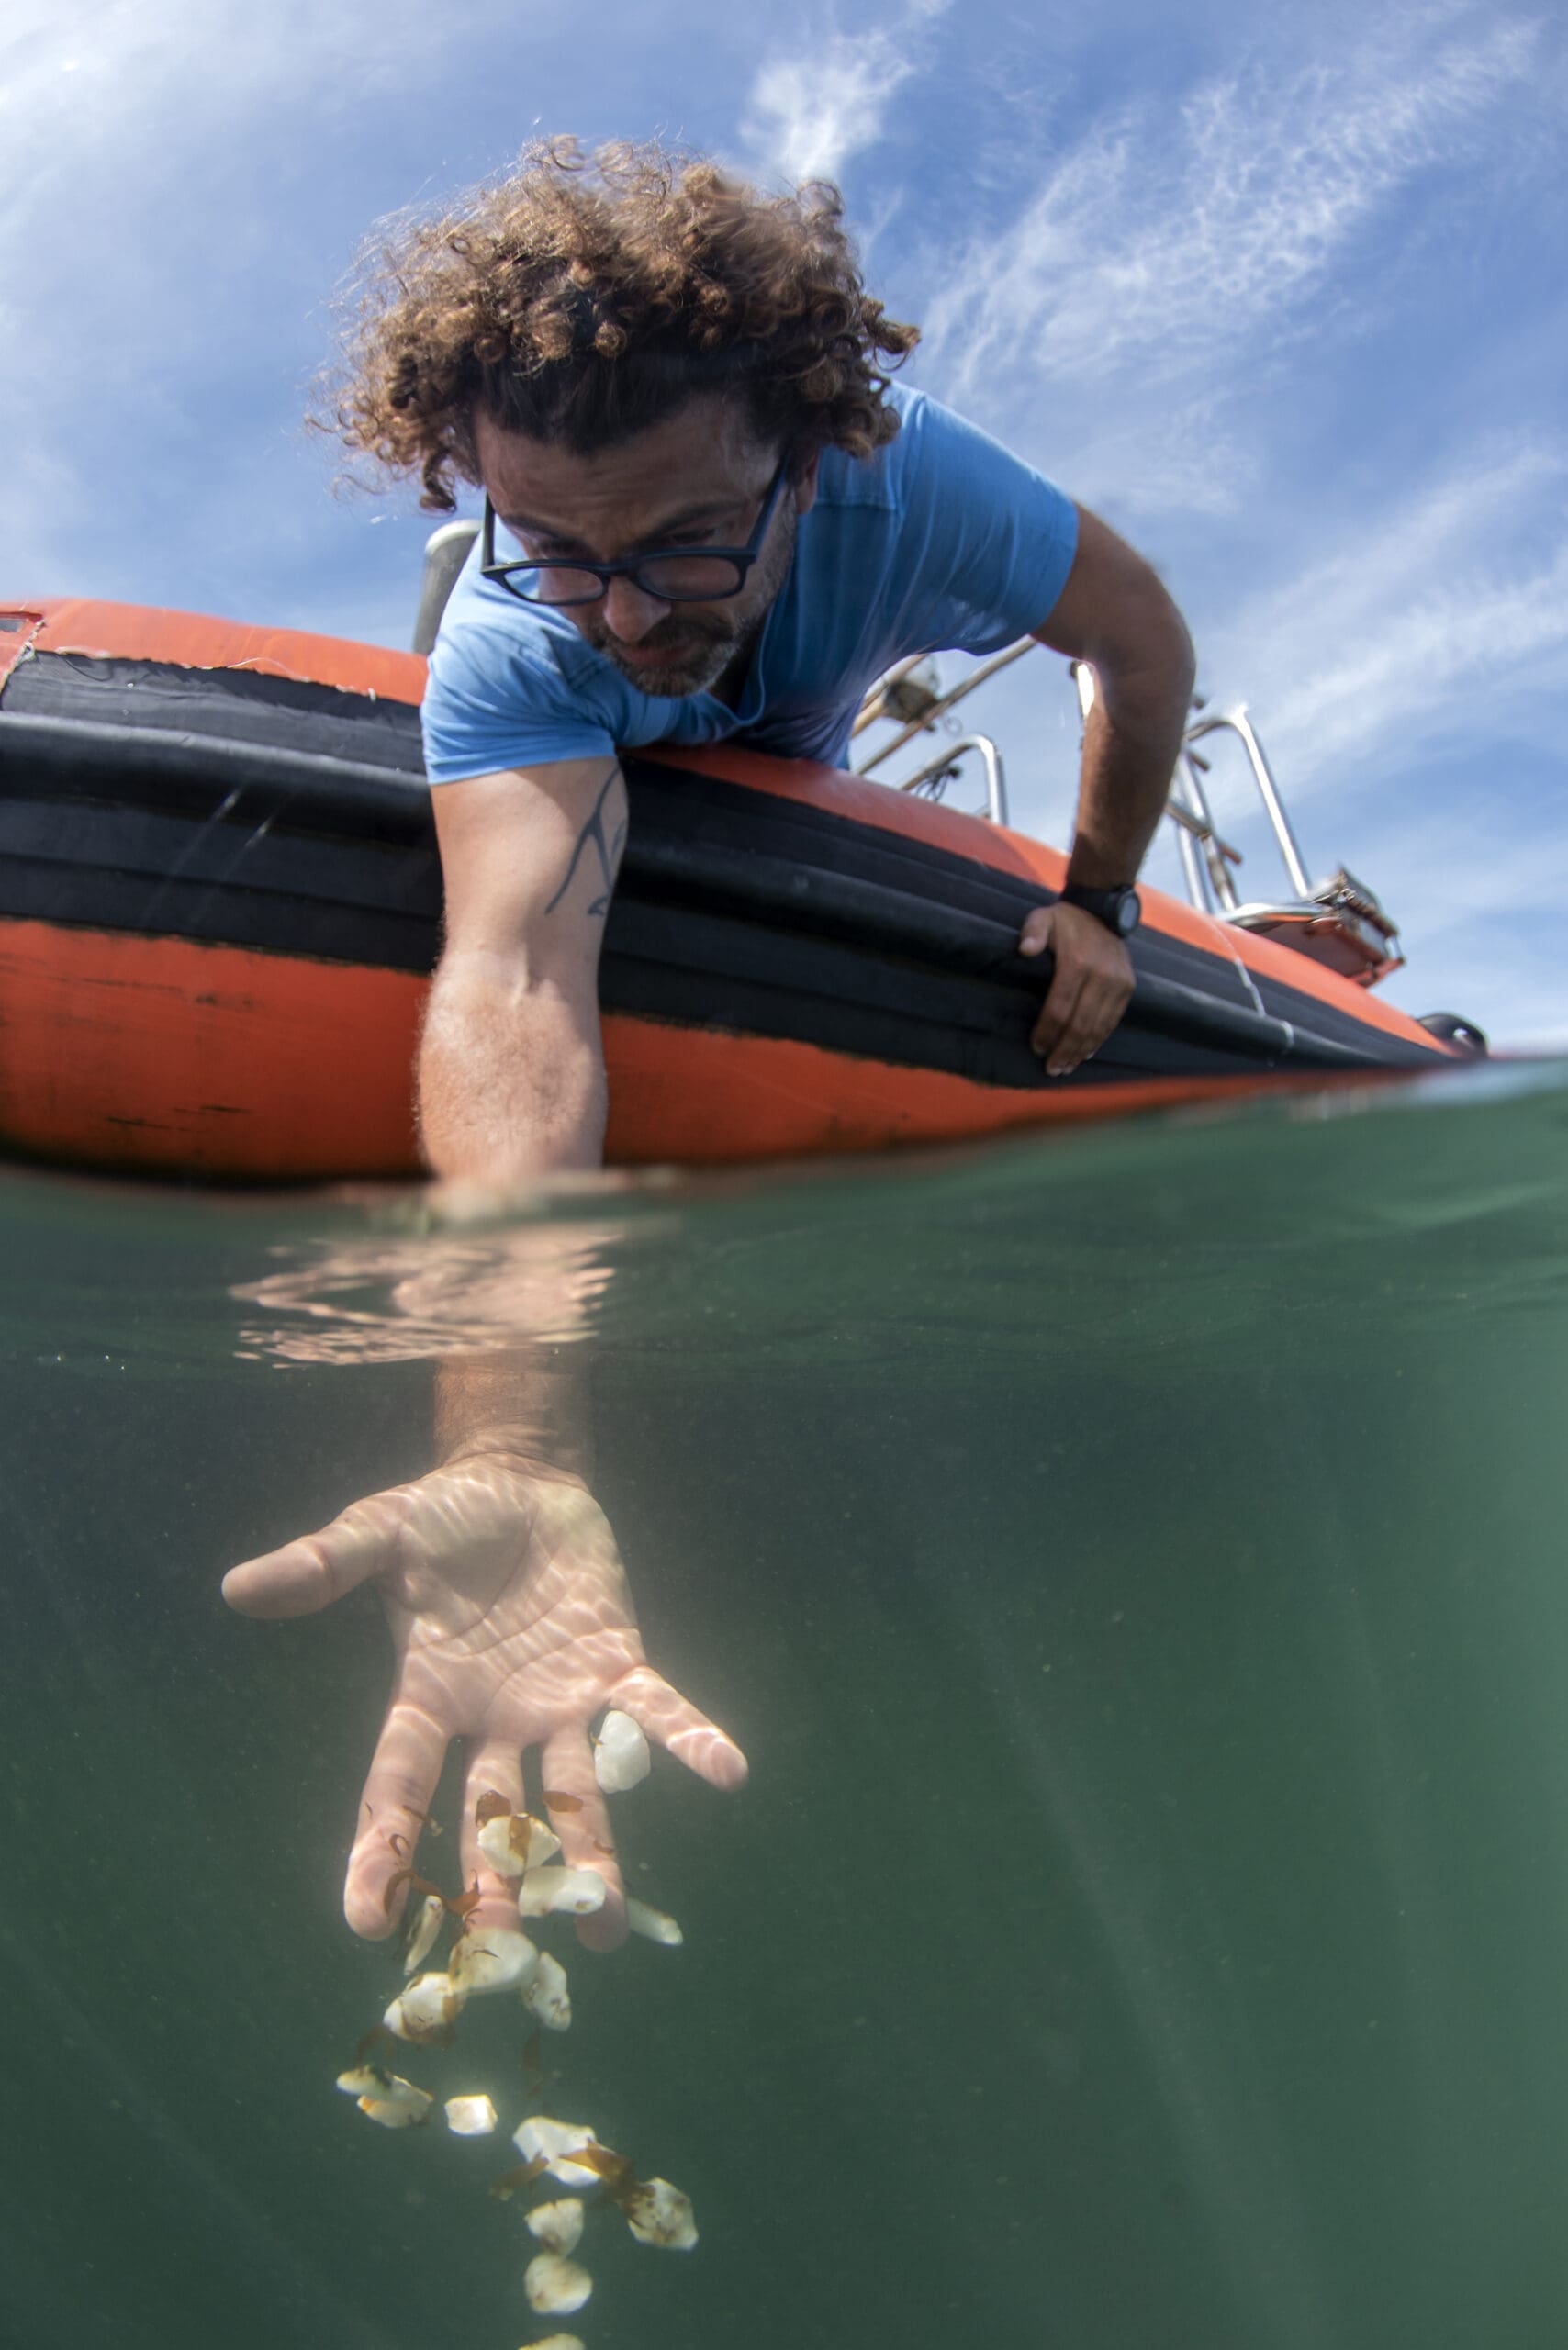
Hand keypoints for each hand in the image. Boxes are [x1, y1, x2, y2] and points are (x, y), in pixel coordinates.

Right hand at [222, 1455, 746, 1950]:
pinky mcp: (614, 1663)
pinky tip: (726, 1770)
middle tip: (508, 1952)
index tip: (365, 1925)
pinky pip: (654, 1709)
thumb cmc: (438, 1518)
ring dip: (594, 1852)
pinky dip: (689, 1739)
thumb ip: (319, 1566)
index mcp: (426, 1699)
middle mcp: (494, 1720)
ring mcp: (558, 1701)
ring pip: (576, 1790)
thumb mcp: (375, 1535)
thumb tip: (237, 1589)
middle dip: (499, 1880)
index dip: (379, 1854)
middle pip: (492, 1815)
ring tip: (607, 1923)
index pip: (395, 1790)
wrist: (515, 1477)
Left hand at [1018, 900, 1134, 1076]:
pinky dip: (1099, 1040)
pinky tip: (1086, 1054)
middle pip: (1080, 1023)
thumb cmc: (1066, 920)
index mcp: (1078, 962)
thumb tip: (1024, 950)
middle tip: (1051, 1069)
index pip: (1059, 1008)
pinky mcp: (1127, 987)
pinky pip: (1112, 1020)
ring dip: (1081, 1051)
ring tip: (1066, 1067)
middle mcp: (1101, 975)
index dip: (1047, 1032)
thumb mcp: (1044, 917)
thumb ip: (1032, 931)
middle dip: (1064, 1050)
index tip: (1036, 1048)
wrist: (1103, 911)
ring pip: (1098, 1027)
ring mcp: (1118, 983)